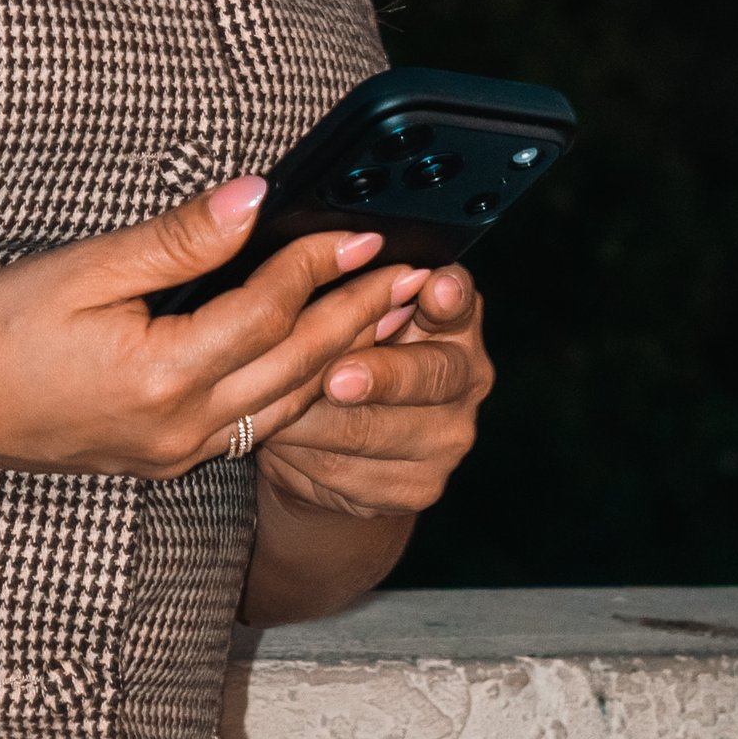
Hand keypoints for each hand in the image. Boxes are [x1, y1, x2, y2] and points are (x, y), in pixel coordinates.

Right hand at [0, 179, 417, 488]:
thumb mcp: (83, 269)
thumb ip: (178, 238)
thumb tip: (256, 197)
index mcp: (161, 377)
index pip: (267, 313)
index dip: (319, 264)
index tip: (366, 227)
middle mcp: (181, 428)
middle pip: (295, 368)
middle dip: (357, 318)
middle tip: (413, 276)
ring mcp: (176, 452)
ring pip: (284, 404)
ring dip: (340, 355)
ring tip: (387, 313)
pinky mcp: (166, 457)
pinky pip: (253, 423)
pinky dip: (296, 384)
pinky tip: (317, 355)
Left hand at [251, 261, 492, 524]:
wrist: (344, 444)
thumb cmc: (344, 352)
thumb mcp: (352, 314)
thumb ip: (357, 288)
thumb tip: (338, 251)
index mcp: (456, 319)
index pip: (460, 300)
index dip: (448, 295)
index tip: (431, 288)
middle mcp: (467, 378)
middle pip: (426, 376)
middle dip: (377, 375)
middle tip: (335, 377)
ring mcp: (448, 439)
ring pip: (372, 430)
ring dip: (314, 419)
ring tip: (270, 403)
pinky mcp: (418, 487)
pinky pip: (348, 473)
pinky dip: (304, 456)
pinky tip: (279, 439)